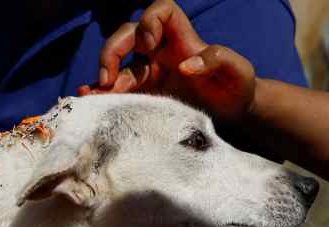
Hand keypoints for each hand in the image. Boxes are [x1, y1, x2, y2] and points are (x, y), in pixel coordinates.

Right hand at [78, 0, 256, 123]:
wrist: (233, 113)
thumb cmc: (237, 87)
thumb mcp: (238, 71)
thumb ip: (217, 60)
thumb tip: (185, 66)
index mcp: (182, 40)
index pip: (162, 11)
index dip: (150, 21)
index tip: (148, 47)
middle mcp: (160, 52)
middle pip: (127, 36)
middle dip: (113, 52)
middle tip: (108, 79)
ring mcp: (149, 74)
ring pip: (117, 66)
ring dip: (103, 79)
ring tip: (94, 96)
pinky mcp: (143, 95)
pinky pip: (117, 90)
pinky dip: (101, 94)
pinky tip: (90, 101)